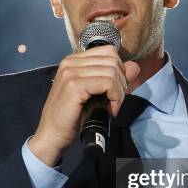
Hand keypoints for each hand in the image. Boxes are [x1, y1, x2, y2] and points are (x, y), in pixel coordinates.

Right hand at [28, 45, 139, 166]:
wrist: (52, 135)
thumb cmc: (72, 116)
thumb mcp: (96, 93)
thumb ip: (114, 78)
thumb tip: (135, 67)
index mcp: (74, 61)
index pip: (109, 52)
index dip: (119, 71)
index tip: (115, 91)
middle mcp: (70, 62)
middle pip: (113, 60)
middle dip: (121, 83)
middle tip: (115, 102)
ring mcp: (71, 72)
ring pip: (112, 72)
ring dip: (118, 93)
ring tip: (112, 107)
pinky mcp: (74, 85)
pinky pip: (107, 83)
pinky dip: (114, 97)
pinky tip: (110, 110)